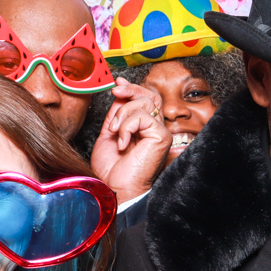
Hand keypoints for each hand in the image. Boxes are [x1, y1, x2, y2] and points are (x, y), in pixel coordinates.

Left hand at [90, 79, 170, 204]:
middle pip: (150, 95)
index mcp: (144, 128)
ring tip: (115, 133)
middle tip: (116, 90)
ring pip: (144, 103)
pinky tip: (123, 143)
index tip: (118, 83)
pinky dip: (127, 127)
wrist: (115, 186)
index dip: (133, 88)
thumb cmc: (112, 169)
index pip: (146, 99)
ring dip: (123, 115)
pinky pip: (142, 117)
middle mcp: (154, 128)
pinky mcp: (161, 136)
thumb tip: (120, 95)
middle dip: (131, 89)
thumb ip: (117, 115)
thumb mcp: (109, 134)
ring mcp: (160, 132)